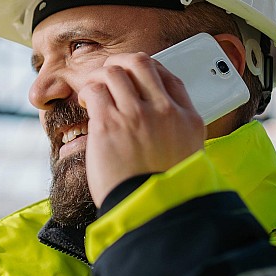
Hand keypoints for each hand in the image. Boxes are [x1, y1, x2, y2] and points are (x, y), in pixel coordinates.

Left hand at [78, 52, 204, 206]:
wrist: (151, 212)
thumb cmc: (164, 191)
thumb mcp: (186, 156)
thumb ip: (175, 132)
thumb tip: (158, 119)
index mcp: (188, 119)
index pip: (169, 76)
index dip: (149, 70)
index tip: (135, 77)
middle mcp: (165, 111)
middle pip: (142, 64)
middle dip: (122, 63)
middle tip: (110, 73)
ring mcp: (137, 115)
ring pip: (115, 72)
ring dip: (100, 76)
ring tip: (93, 90)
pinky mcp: (109, 124)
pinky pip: (95, 90)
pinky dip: (88, 91)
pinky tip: (86, 102)